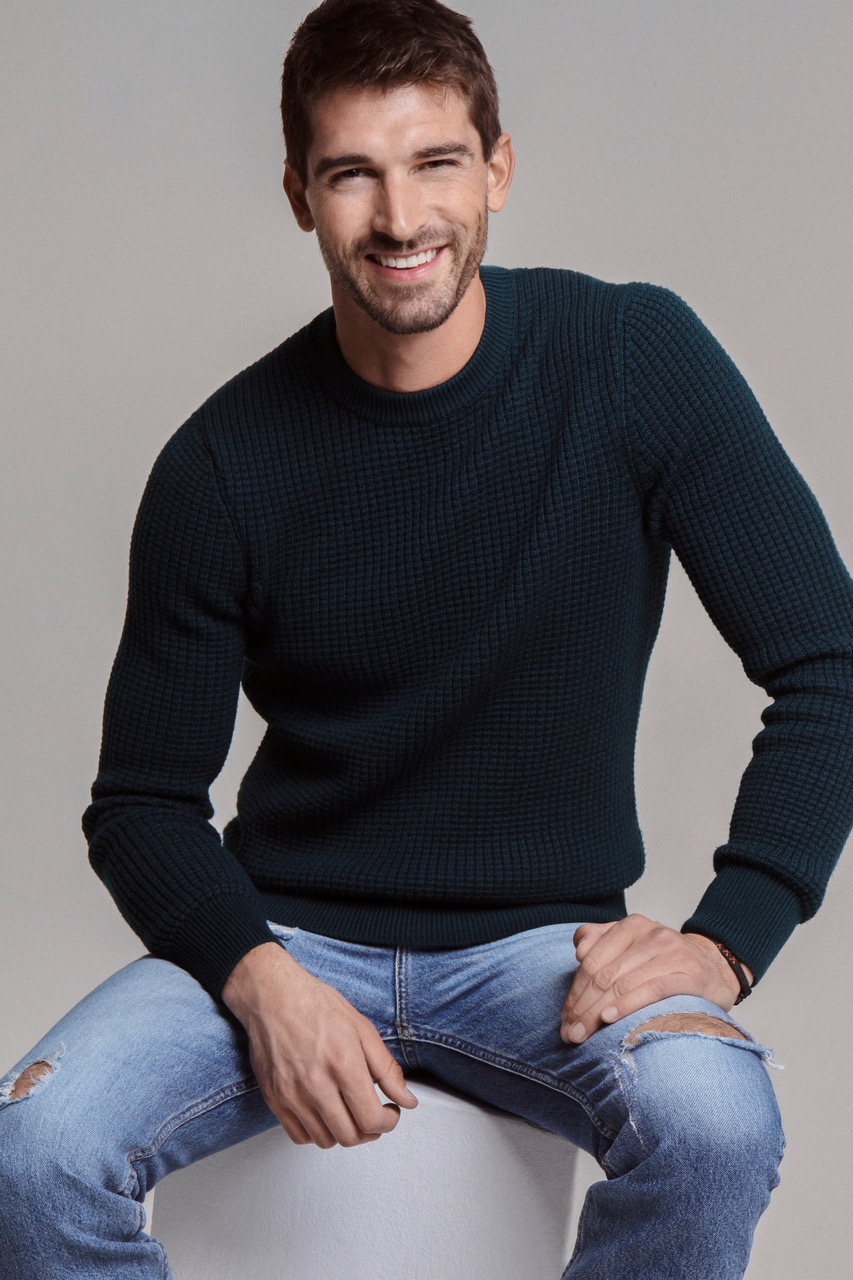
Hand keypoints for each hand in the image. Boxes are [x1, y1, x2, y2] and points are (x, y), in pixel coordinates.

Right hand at [222, 941, 416, 1147]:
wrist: (273, 995)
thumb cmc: (316, 1005)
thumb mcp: (363, 1029)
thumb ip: (387, 1069)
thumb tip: (407, 1100)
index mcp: (343, 1063)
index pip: (371, 1119)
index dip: (388, 1122)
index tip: (390, 1113)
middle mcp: (315, 1083)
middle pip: (350, 1136)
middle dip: (370, 1130)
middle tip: (373, 1114)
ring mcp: (291, 1094)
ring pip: (325, 1140)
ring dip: (344, 1132)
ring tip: (349, 1111)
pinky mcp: (274, 1098)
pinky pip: (299, 1136)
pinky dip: (317, 1132)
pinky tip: (325, 1113)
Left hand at [560, 914, 752, 1043]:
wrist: (715, 967)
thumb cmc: (664, 962)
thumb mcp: (633, 944)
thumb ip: (602, 940)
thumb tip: (578, 951)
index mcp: (631, 926)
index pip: (591, 960)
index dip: (574, 991)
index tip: (564, 1018)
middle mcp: (651, 935)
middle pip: (603, 975)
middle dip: (582, 1008)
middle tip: (569, 1033)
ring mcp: (672, 954)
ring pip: (622, 984)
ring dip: (596, 1014)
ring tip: (582, 1034)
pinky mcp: (690, 975)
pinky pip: (651, 990)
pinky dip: (627, 1005)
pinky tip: (609, 1019)